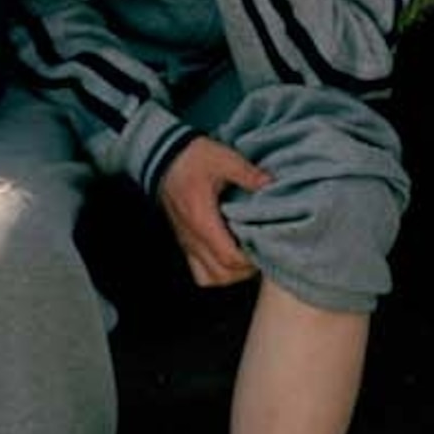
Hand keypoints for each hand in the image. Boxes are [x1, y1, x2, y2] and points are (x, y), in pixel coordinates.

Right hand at [157, 135, 270, 285]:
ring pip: (209, 277)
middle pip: (222, 274)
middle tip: (260, 253)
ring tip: (246, 257)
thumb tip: (270, 184)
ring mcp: (187, 242)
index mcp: (203, 220)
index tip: (265, 248)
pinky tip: (229, 256)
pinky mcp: (185, 241)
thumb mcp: (223, 159)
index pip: (228, 257)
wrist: (162, 156)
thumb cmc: (191, 158)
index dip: (250, 260)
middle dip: (245, 270)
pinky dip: (216, 272)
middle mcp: (193, 237)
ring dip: (231, 274)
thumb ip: (248, 173)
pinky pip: (199, 271)